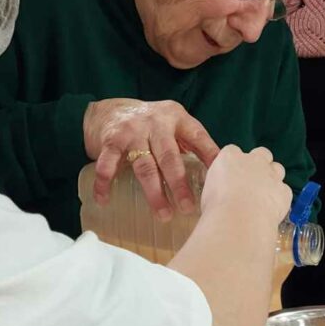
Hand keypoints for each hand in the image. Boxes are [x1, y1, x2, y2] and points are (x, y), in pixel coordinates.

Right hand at [83, 98, 219, 220]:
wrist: (109, 110)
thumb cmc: (149, 125)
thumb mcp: (173, 126)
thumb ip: (191, 144)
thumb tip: (218, 174)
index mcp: (176, 118)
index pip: (197, 136)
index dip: (209, 155)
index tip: (219, 177)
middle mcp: (155, 123)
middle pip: (169, 156)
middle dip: (179, 184)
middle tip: (188, 207)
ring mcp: (132, 132)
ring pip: (144, 166)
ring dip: (154, 192)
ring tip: (163, 214)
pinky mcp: (110, 141)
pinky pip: (107, 165)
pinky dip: (104, 184)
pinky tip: (105, 201)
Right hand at [201, 145, 290, 227]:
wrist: (239, 221)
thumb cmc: (216, 207)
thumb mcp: (208, 192)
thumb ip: (218, 185)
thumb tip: (220, 192)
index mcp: (230, 158)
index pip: (232, 151)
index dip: (233, 163)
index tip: (230, 176)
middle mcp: (253, 161)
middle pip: (261, 153)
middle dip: (258, 164)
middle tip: (250, 182)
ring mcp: (271, 175)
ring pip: (277, 168)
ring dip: (272, 178)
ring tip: (263, 195)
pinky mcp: (284, 191)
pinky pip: (284, 190)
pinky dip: (279, 197)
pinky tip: (271, 208)